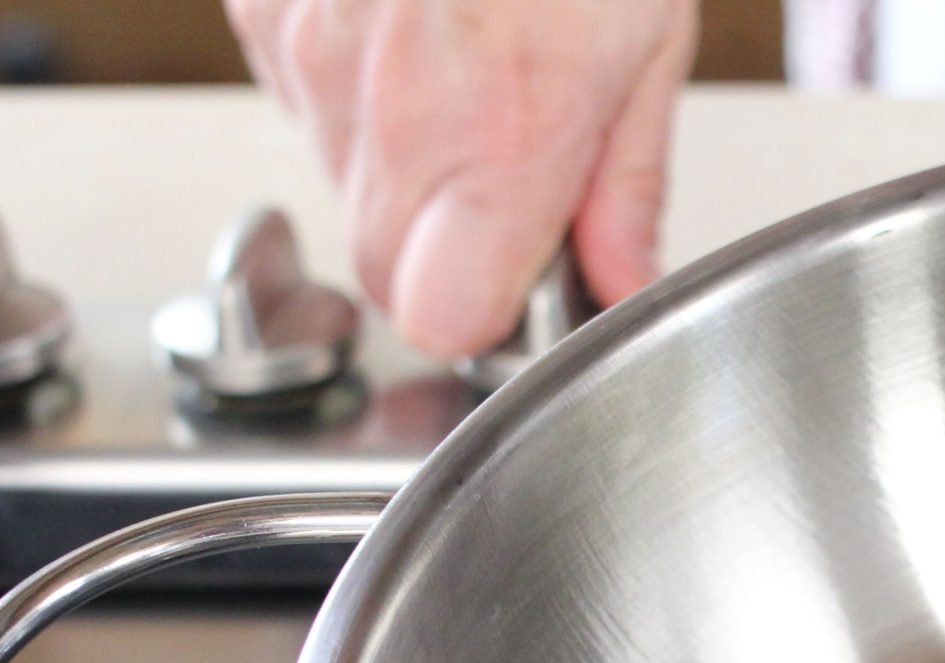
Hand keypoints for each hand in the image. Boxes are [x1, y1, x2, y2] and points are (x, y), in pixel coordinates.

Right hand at [226, 0, 698, 357]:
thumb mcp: (649, 40)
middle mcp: (389, 99)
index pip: (441, 315)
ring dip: (401, 162)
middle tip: (513, 176)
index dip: (486, 310)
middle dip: (444, 247)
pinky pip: (298, 93)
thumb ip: (626, 182)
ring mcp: (309, 44)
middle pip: (379, 267)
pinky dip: (352, 85)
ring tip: (472, 74)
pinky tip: (416, 30)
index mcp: (499, 130)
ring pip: (337, 180)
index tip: (526, 279)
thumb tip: (620, 278)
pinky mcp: (261, 2)